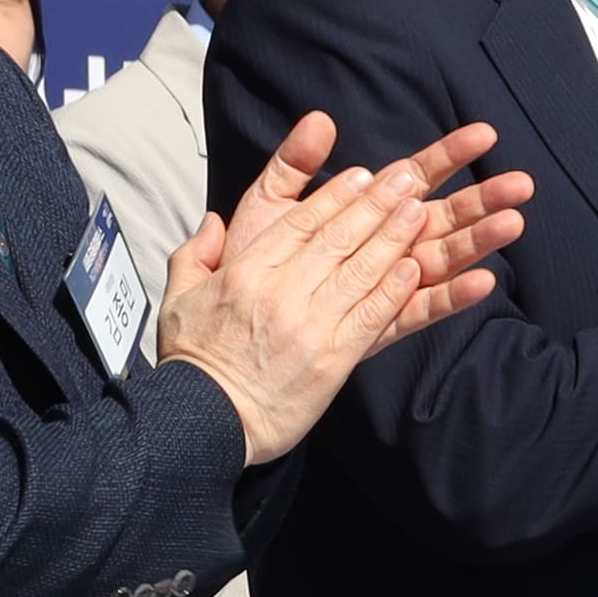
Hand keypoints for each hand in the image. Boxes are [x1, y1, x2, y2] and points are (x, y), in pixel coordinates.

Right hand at [158, 111, 531, 463]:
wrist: (204, 421)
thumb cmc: (193, 361)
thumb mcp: (177, 299)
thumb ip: (195, 255)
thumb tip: (213, 222)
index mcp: (245, 273)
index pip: (297, 224)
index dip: (333, 197)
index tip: (361, 175)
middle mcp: (279, 293)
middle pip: (336, 239)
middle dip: (375, 205)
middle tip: (406, 178)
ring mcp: (309, 325)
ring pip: (360, 271)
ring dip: (394, 237)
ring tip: (420, 208)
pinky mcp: (332, 359)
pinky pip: (370, 316)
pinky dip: (395, 290)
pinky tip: (416, 267)